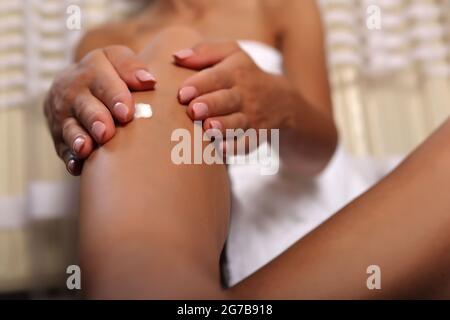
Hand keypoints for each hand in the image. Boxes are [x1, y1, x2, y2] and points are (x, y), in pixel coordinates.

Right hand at [44, 45, 155, 174]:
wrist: (80, 82)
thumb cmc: (111, 74)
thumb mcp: (118, 60)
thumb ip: (132, 67)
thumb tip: (149, 82)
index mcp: (91, 69)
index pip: (102, 80)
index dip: (114, 96)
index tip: (126, 113)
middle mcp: (72, 90)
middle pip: (83, 105)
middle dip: (95, 119)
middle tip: (106, 133)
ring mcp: (63, 114)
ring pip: (69, 127)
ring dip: (78, 138)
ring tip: (86, 149)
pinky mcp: (58, 135)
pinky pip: (61, 147)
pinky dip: (69, 157)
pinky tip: (76, 166)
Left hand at [173, 41, 291, 148]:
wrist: (282, 101)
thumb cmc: (244, 75)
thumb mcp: (232, 54)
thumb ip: (204, 52)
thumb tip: (176, 57)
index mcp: (236, 71)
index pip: (217, 76)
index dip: (199, 85)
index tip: (182, 94)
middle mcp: (245, 94)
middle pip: (227, 99)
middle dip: (210, 105)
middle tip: (194, 110)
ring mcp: (252, 117)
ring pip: (237, 123)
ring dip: (223, 126)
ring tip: (208, 128)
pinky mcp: (256, 136)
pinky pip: (247, 143)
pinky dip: (236, 148)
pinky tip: (222, 150)